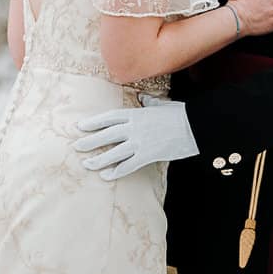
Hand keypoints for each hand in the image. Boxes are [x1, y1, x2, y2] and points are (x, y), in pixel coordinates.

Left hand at [73, 97, 199, 178]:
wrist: (196, 127)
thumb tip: (143, 98)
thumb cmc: (181, 114)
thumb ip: (150, 102)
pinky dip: (116, 171)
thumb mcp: (164, 104)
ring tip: (87, 164)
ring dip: (98, 159)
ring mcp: (140, 142)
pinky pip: (128, 165)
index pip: (109, 117)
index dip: (93, 122)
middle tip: (76, 146)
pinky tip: (106, 176)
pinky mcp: (148, 155)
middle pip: (106, 135)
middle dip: (89, 141)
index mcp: (136, 113)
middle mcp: (134, 127)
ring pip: (113, 152)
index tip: (80, 126)